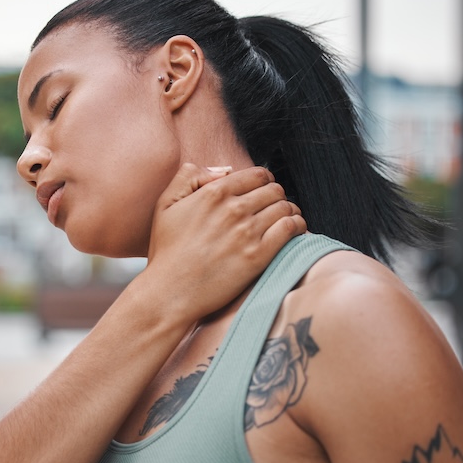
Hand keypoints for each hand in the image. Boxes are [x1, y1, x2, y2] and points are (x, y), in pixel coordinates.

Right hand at [144, 163, 305, 321]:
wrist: (170, 292)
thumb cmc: (167, 251)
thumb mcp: (166, 204)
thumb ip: (190, 176)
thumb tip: (226, 170)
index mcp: (213, 193)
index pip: (257, 174)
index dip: (264, 181)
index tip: (262, 192)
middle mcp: (233, 209)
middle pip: (275, 190)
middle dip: (276, 197)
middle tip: (272, 209)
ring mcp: (247, 232)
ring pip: (285, 207)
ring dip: (289, 211)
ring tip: (284, 221)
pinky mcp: (258, 256)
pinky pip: (290, 229)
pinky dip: (297, 226)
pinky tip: (292, 232)